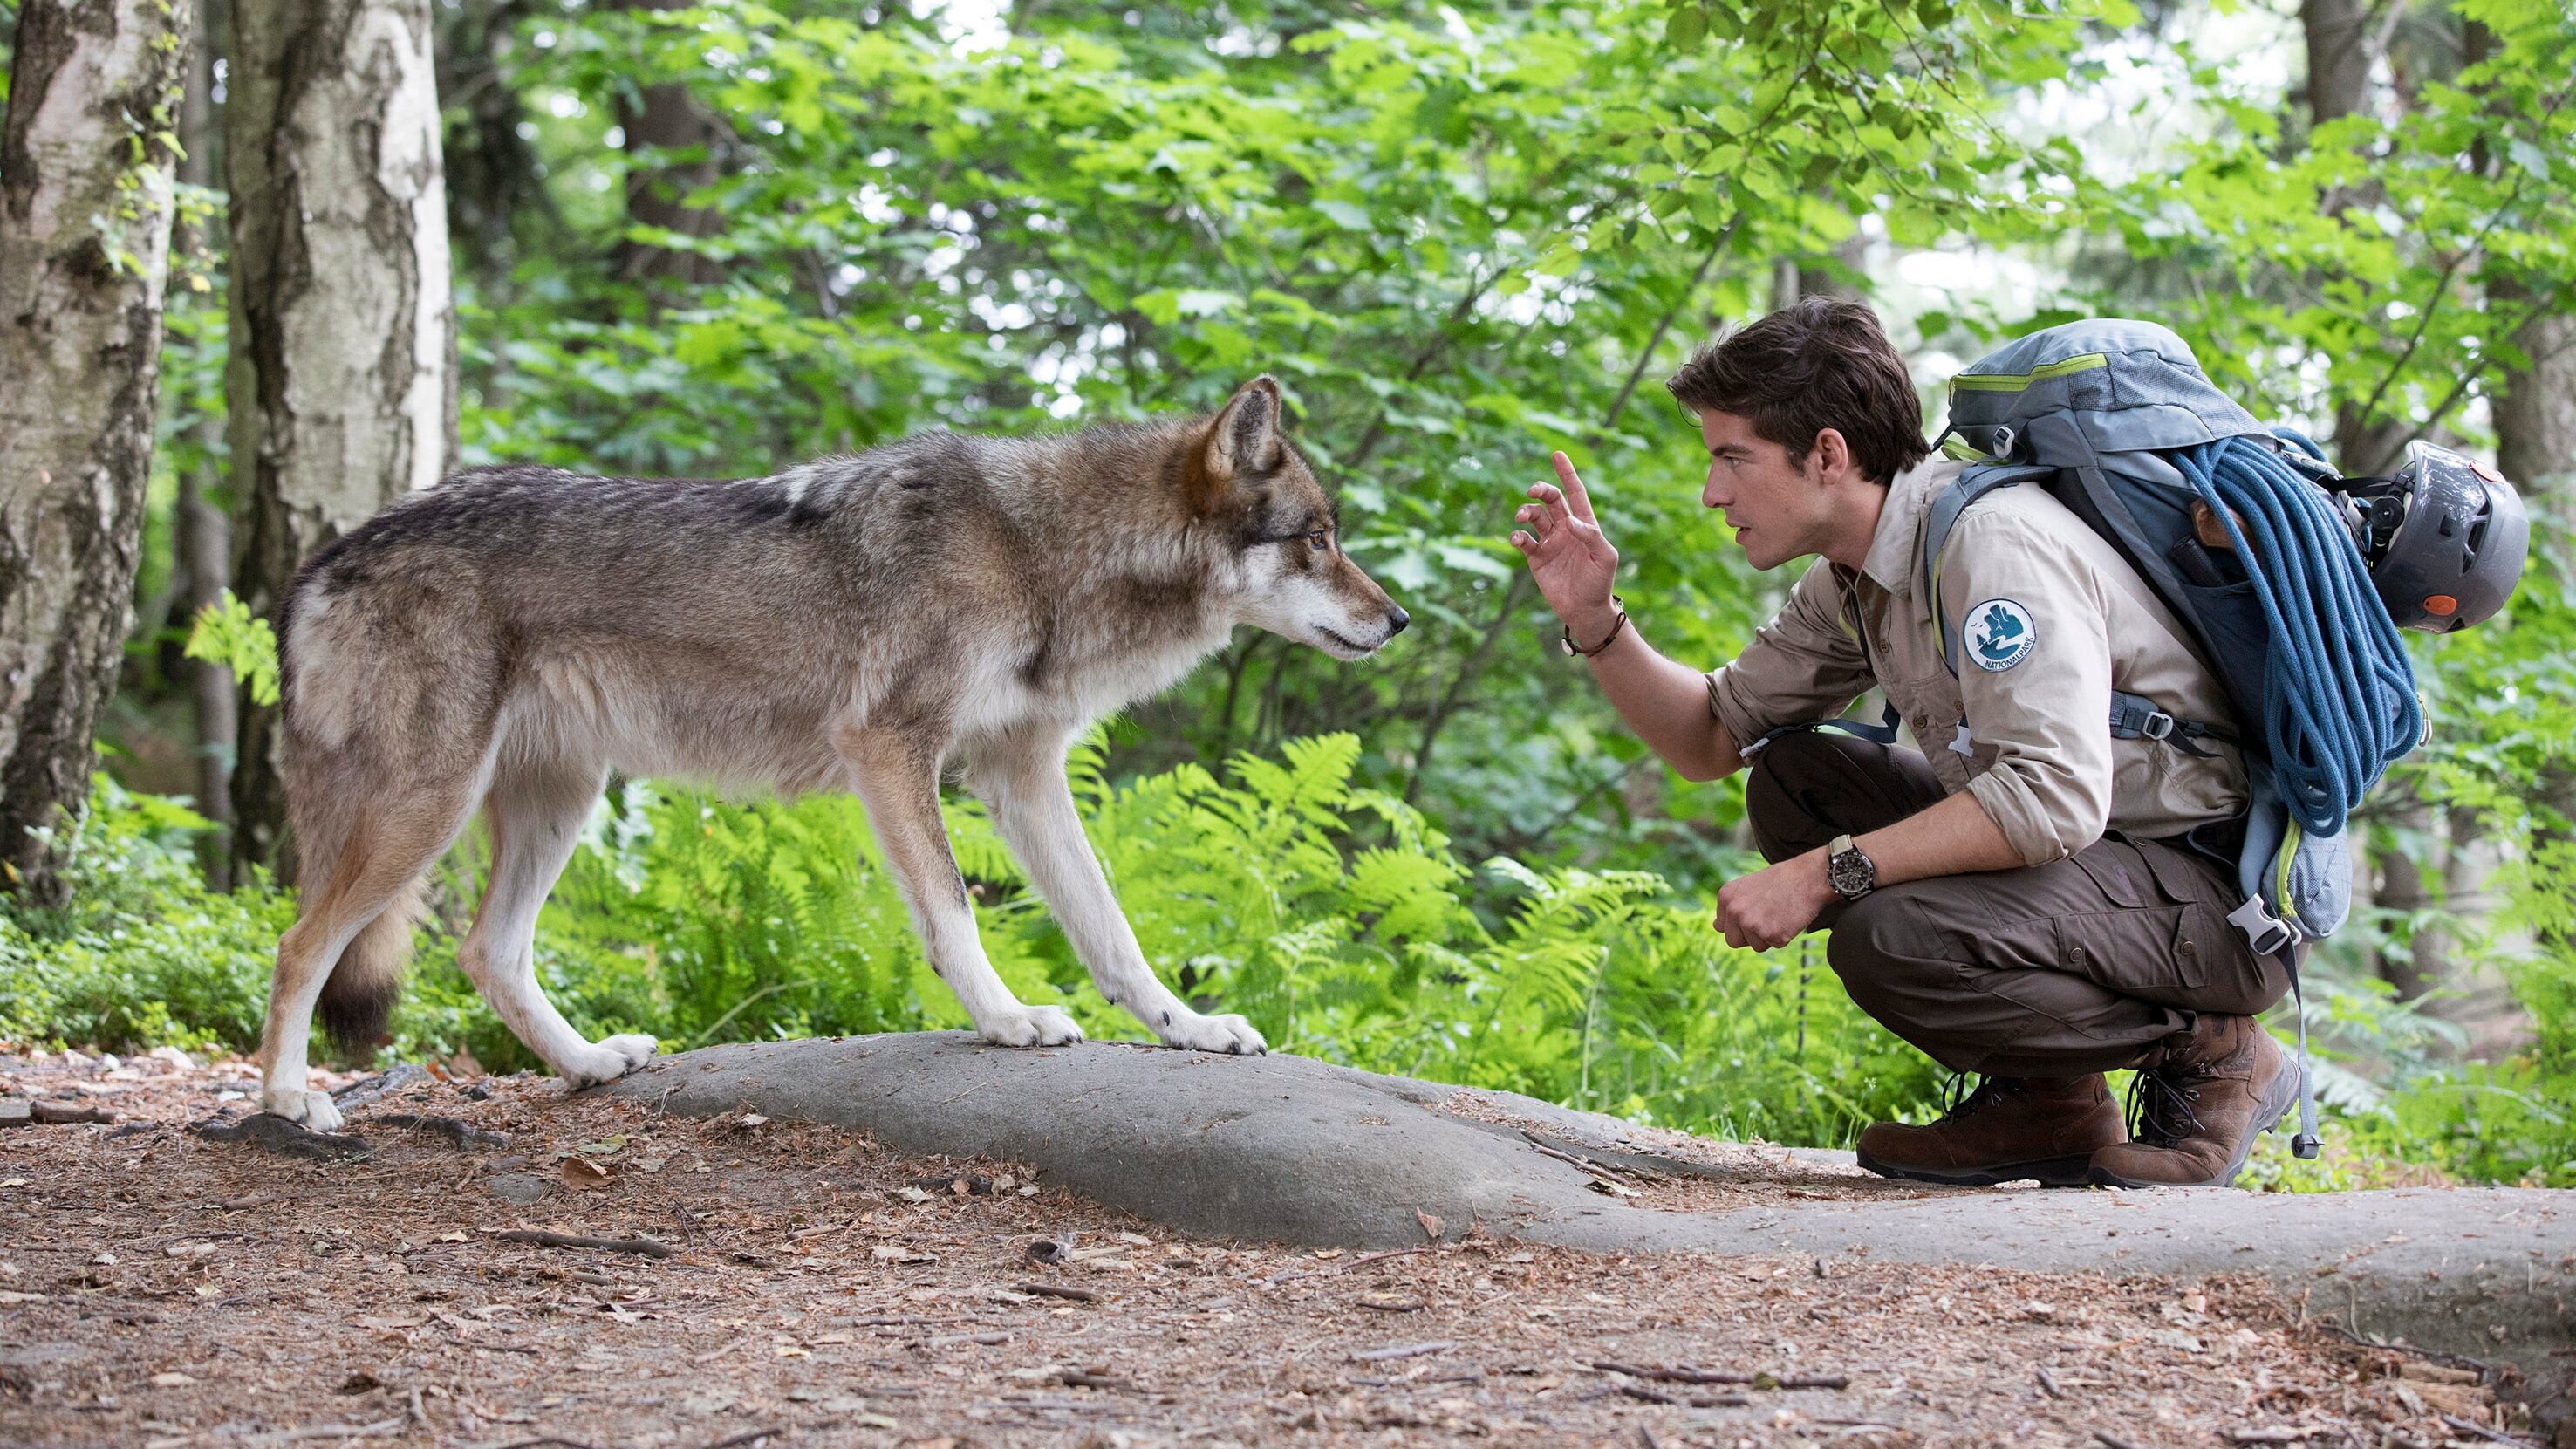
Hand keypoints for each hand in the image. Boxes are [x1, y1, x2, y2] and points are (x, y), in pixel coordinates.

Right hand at [1509, 452, 1620, 645]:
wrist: (1585, 610)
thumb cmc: (1600, 583)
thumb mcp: (1605, 557)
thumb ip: (1590, 535)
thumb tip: (1570, 520)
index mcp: (1585, 524)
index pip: (1574, 492)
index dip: (1566, 473)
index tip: (1557, 454)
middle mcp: (1566, 529)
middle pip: (1551, 500)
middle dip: (1541, 490)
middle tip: (1533, 491)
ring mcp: (1550, 542)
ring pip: (1534, 517)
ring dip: (1526, 511)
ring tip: (1522, 517)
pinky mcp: (1536, 558)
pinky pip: (1523, 540)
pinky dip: (1517, 536)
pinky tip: (1518, 539)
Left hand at [1712, 848, 1835, 951]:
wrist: (1809, 876)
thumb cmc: (1781, 880)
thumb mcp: (1747, 886)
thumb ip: (1730, 906)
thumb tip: (1715, 926)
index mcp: (1726, 897)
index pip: (1722, 926)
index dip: (1740, 923)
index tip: (1755, 911)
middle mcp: (1735, 911)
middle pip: (1733, 941)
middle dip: (1750, 936)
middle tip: (1768, 917)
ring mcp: (1752, 924)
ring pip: (1756, 946)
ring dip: (1769, 936)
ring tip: (1780, 915)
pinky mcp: (1771, 935)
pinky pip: (1775, 945)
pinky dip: (1785, 936)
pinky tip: (1790, 918)